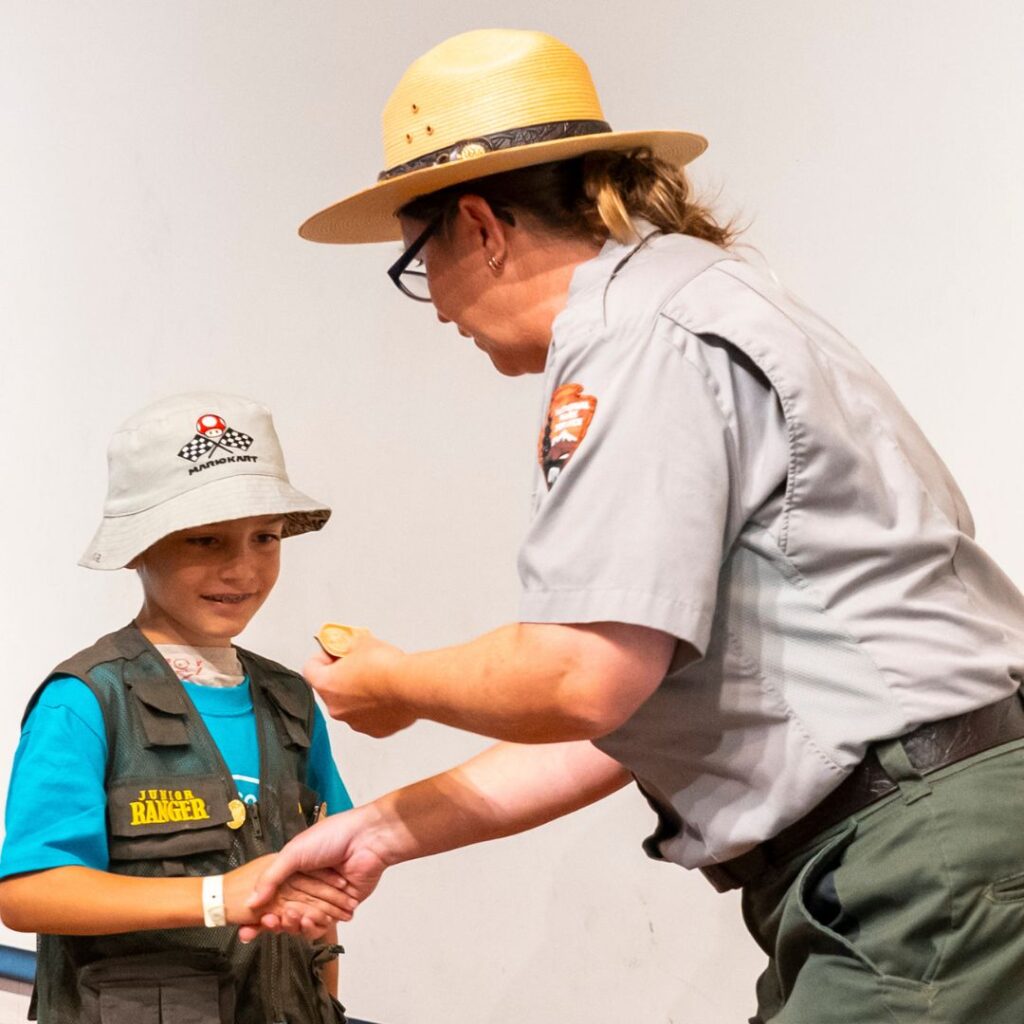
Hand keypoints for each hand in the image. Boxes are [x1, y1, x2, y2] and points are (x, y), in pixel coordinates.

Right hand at [240, 809, 388, 940]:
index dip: (259, 910)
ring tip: (289, 919)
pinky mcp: (342, 907)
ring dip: (293, 925)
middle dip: (274, 921)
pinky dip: (313, 926)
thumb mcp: (294, 851)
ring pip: (303, 921)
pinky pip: (324, 924)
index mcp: (296, 869)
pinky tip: (307, 920)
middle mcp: (309, 884)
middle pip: (285, 911)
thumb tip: (250, 901)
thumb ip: (272, 876)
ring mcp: (326, 897)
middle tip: (268, 922)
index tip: (247, 923)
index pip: (272, 895)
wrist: (368, 839)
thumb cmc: (334, 836)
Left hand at [304, 633, 416, 737]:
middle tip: (357, 664)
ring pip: (350, 706)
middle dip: (342, 676)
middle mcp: (336, 708)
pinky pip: (369, 717)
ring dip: (358, 694)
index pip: (310, 669)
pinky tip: (387, 694)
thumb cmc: (387, 668)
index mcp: (327, 685)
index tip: (334, 652)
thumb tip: (350, 644)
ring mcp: (355, 722)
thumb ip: (349, 644)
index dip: (322, 656)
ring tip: (376, 680)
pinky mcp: (376, 730)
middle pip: (330, 689)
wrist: (412, 686)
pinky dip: (375, 707)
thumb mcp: (362, 642)